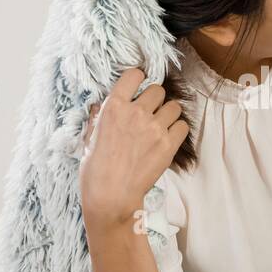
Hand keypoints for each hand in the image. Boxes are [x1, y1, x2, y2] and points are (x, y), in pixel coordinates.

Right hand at [78, 68, 188, 230]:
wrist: (111, 197)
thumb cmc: (94, 170)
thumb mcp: (88, 138)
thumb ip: (97, 118)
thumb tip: (100, 106)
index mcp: (113, 107)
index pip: (134, 74)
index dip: (139, 79)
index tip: (139, 87)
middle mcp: (136, 112)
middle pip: (158, 89)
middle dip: (155, 99)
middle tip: (150, 112)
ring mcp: (154, 128)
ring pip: (174, 106)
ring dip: (169, 113)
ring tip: (161, 125)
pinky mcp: (168, 145)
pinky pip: (183, 126)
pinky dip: (178, 130)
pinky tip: (168, 138)